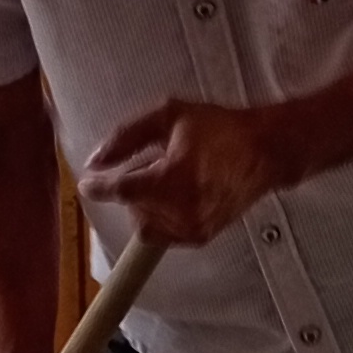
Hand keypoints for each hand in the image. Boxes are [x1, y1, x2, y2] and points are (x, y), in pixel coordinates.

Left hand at [78, 94, 285, 246]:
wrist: (266, 151)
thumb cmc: (218, 128)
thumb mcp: (169, 116)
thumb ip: (126, 137)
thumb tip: (95, 161)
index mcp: (172, 178)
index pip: (120, 191)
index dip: (97, 187)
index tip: (86, 182)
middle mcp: (182, 210)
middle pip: (132, 209)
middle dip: (133, 189)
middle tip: (152, 165)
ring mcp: (193, 227)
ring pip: (145, 226)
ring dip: (146, 205)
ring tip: (167, 180)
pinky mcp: (202, 237)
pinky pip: (164, 235)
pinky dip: (161, 216)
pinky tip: (176, 195)